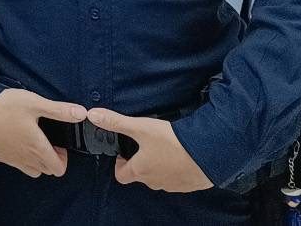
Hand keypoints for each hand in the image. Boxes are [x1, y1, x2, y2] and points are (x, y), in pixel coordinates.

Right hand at [0, 89, 86, 178]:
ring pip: (31, 170)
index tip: (58, 142)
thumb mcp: (35, 103)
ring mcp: (10, 159)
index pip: (58, 168)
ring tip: (31, 138)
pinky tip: (15, 137)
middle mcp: (25, 159)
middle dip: (51, 158)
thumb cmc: (3, 106)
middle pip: (46, 170)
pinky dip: (20, 156)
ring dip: (36, 160)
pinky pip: (15, 163)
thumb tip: (81, 113)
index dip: (63, 158)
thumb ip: (59, 110)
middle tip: (46, 138)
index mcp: (37, 149)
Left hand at [86, 108, 212, 193]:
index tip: (125, 151)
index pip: (121, 176)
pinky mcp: (189, 184)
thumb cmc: (172, 142)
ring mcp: (172, 185)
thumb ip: (116, 122)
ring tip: (163, 147)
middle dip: (139, 162)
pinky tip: (180, 154)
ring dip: (158, 165)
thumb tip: (92, 115)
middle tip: (145, 145)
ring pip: (158, 177)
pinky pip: (177, 178)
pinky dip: (175, 168)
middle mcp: (154, 182)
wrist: (208, 153)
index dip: (120, 164)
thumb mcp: (141, 127)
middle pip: (140, 176)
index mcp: (140, 171)